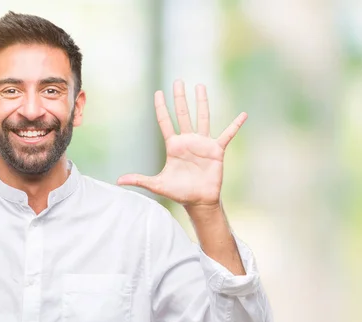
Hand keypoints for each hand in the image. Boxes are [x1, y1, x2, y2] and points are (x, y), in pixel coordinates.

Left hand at [117, 80, 246, 206]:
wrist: (199, 201)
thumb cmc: (179, 192)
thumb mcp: (157, 185)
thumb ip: (139, 180)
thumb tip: (118, 182)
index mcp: (173, 146)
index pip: (165, 122)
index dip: (161, 108)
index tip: (158, 92)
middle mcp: (188, 141)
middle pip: (183, 114)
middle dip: (180, 98)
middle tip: (178, 81)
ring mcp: (203, 144)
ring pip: (202, 118)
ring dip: (202, 102)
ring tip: (200, 86)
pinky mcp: (216, 150)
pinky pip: (227, 135)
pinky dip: (235, 125)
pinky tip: (243, 115)